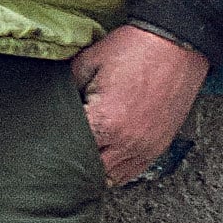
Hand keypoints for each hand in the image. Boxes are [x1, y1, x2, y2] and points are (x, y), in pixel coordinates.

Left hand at [69, 23, 208, 187]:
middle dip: (73, 165)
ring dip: (95, 172)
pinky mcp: (160, 146)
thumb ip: (66, 88)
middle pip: (89, 172)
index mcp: (105, 122)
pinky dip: (117, 170)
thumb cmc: (135, 49)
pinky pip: (133, 172)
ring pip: (112, 179)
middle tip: (58, 157)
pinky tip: (105, 160)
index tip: (45, 144)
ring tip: (80, 160)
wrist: (178, 43)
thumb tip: (53, 104)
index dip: (54, 148)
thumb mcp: (88, 62)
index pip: (69, 152)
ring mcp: (146, 148)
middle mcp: (127, 142)